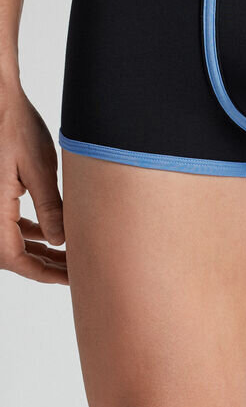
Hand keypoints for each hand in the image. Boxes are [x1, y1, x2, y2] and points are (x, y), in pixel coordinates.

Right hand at [0, 83, 67, 283]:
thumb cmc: (17, 127)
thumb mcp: (40, 168)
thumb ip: (50, 207)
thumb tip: (61, 242)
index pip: (16, 258)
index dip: (44, 273)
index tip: (71, 278)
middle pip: (12, 254)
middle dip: (44, 265)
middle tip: (76, 270)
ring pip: (10, 240)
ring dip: (37, 249)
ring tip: (68, 255)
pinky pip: (7, 223)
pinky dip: (28, 231)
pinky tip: (50, 231)